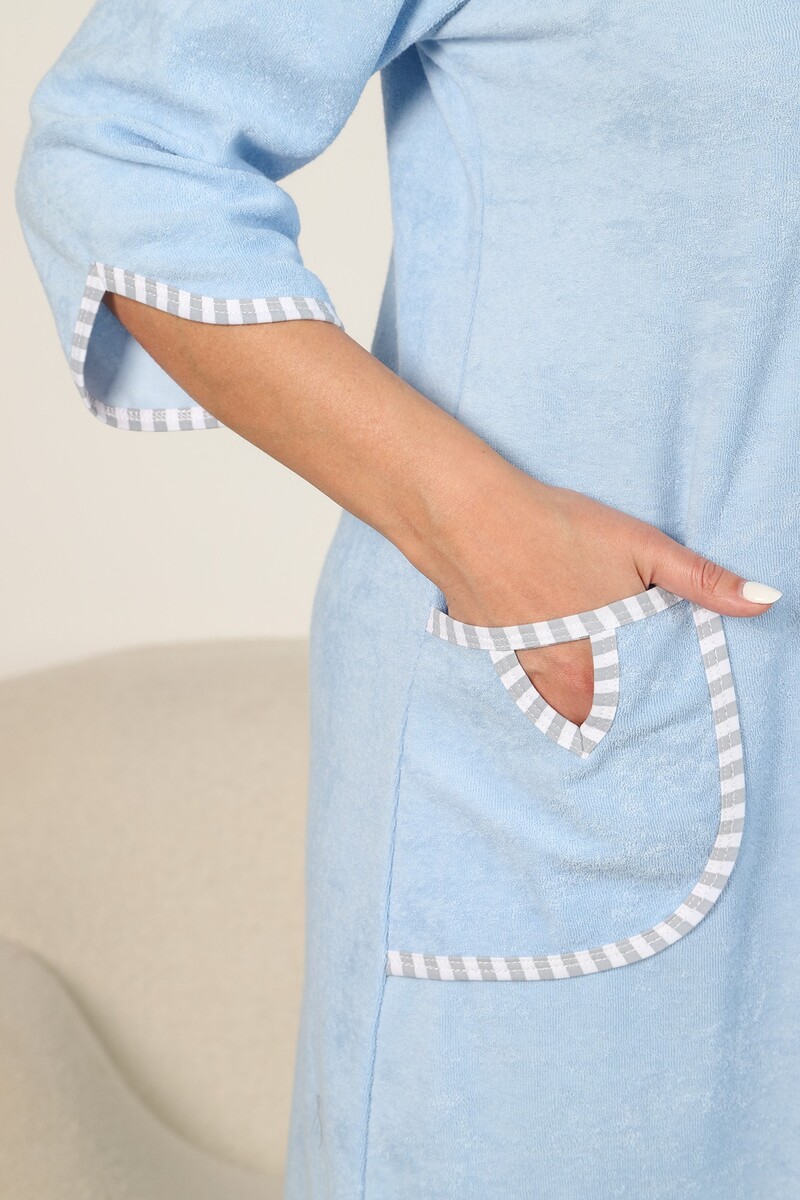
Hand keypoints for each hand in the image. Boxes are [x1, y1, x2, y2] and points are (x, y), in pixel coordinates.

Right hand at [435, 469, 781, 726]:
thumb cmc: (557, 529)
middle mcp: (553, 675)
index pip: (623, 723)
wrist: (466, 514)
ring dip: (566, 717)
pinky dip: (527, 688)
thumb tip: (766, 603)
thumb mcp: (641, 547)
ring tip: (585, 732)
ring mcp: (514, 661)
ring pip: (546, 708)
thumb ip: (703, 582)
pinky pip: (512, 682)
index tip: (654, 759)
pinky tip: (534, 677)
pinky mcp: (484, 641)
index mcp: (594, 664)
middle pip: (582, 724)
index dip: (638, 742)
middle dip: (601, 736)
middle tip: (619, 751)